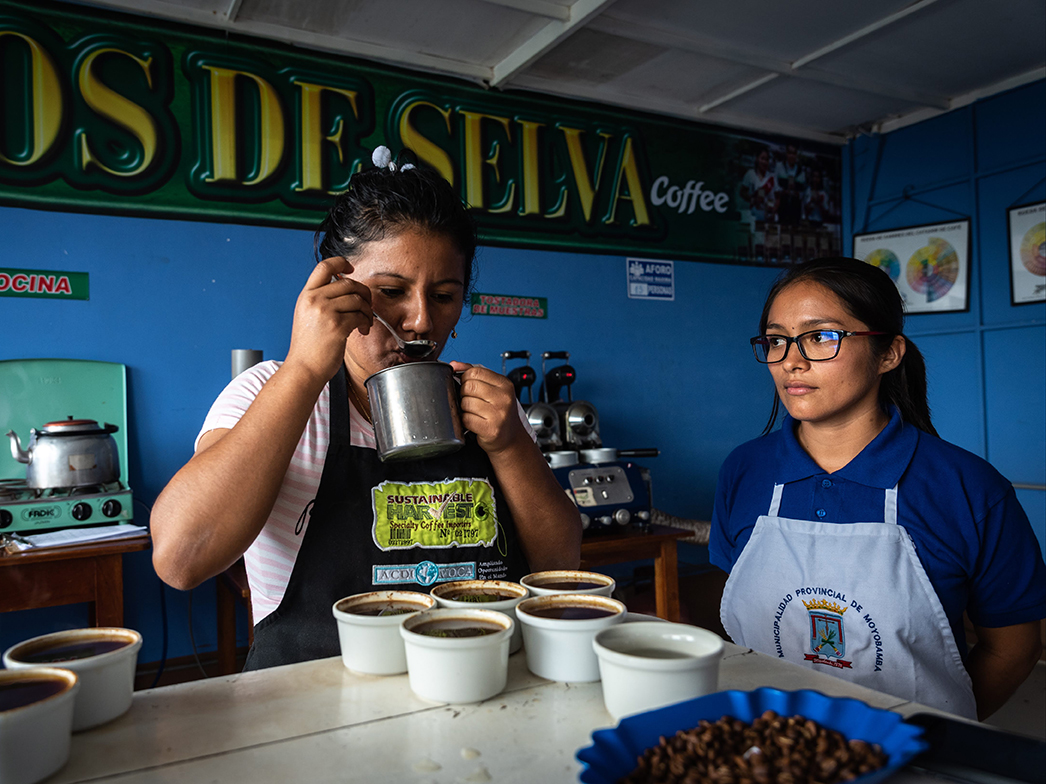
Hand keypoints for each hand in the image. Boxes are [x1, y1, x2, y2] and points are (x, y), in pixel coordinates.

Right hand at [286, 257, 372, 383]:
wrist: (303, 368)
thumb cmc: (308, 347)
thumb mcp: (306, 315)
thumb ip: (321, 300)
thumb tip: (346, 289)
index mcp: (306, 295)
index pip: (324, 266)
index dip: (340, 262)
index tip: (350, 268)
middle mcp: (314, 300)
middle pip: (348, 283)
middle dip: (363, 294)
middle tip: (366, 306)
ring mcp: (325, 312)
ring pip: (358, 299)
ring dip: (367, 311)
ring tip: (365, 322)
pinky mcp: (337, 325)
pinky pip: (360, 316)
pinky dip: (366, 322)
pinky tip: (362, 330)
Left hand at [449, 361, 525, 454]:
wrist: (511, 438)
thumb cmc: (499, 413)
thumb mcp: (493, 389)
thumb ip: (474, 374)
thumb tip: (454, 364)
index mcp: (505, 384)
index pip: (475, 372)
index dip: (466, 379)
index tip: (469, 386)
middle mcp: (504, 398)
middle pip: (468, 386)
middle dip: (464, 394)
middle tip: (472, 401)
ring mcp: (498, 414)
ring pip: (465, 403)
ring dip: (465, 409)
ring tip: (474, 413)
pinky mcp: (490, 429)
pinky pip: (466, 419)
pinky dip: (466, 421)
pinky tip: (474, 422)